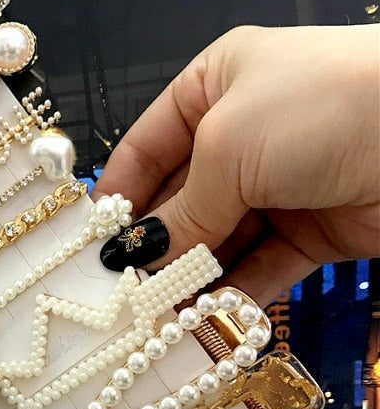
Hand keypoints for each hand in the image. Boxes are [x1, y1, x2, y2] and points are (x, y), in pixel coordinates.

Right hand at [94, 24, 379, 305]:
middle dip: (152, 246)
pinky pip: (258, 266)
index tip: (91, 243)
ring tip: (152, 318)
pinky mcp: (311, 231)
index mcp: (215, 88)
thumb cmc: (318, 108)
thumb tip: (134, 260)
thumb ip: (179, 210)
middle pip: (179, 201)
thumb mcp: (227, 148)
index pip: (147, 146)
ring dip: (187, 279)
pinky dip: (232, 294)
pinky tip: (202, 320)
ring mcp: (277, 185)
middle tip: (117, 293)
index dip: (119, 194)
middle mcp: (242, 135)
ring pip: (217, 241)